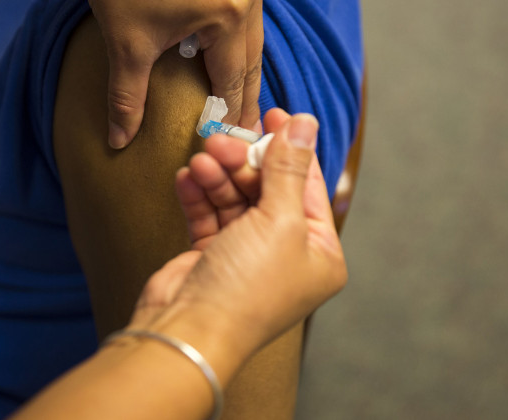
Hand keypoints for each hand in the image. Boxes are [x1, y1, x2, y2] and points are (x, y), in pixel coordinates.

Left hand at [88, 0, 263, 147]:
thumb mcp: (126, 41)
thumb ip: (127, 95)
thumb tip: (120, 140)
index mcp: (230, 17)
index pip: (234, 82)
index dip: (229, 116)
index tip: (228, 144)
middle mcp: (248, 1)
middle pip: (253, 64)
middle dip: (246, 100)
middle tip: (242, 135)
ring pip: (253, 42)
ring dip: (243, 75)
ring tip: (236, 105)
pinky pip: (245, 23)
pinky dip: (237, 48)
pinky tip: (227, 63)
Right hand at [130, 110, 346, 356]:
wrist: (189, 330)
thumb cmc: (247, 287)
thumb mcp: (279, 220)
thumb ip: (289, 168)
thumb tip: (306, 123)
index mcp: (319, 252)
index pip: (308, 186)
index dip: (290, 147)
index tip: (273, 113)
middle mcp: (286, 253)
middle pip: (268, 188)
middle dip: (244, 162)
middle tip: (222, 140)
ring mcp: (247, 255)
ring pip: (235, 198)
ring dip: (218, 176)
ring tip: (201, 161)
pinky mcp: (211, 256)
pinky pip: (209, 214)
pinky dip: (199, 195)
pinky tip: (188, 179)